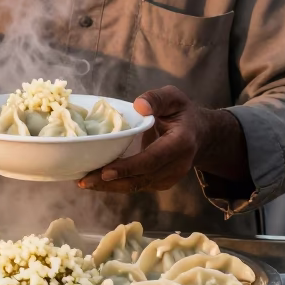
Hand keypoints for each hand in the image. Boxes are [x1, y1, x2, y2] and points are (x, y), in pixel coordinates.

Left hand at [78, 86, 246, 193]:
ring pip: (136, 186)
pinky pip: (137, 185)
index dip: (128, 167)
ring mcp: (169, 177)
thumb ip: (157, 99)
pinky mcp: (161, 183)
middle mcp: (177, 165)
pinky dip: (116, 184)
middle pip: (140, 178)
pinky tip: (96, 180)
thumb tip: (139, 105)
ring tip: (84, 182)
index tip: (105, 172)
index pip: (152, 159)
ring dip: (109, 187)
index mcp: (180, 143)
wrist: (201, 135)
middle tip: (83, 180)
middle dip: (110, 182)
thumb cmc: (183, 113)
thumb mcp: (174, 97)